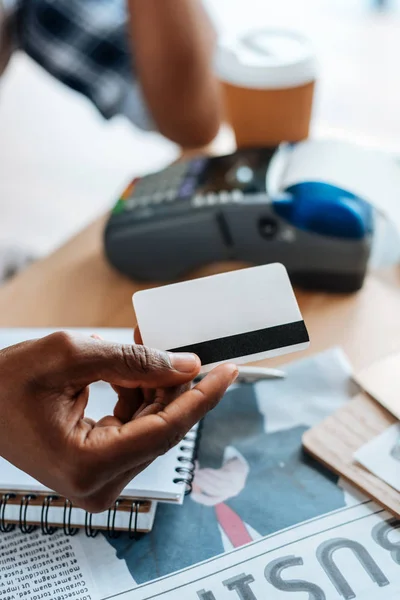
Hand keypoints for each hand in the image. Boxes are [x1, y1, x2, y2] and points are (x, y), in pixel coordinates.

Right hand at [0, 332, 237, 511]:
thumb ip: (135, 361)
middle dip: (175, 383)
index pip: (167, 430)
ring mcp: (97, 479)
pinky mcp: (97, 466)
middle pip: (163, 429)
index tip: (229, 371)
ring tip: (145, 346)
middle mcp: (97, 483)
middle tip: (183, 345)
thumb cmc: (5, 383)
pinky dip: (139, 397)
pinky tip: (131, 369)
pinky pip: (134, 428)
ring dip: (155, 386)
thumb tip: (185, 366)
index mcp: (88, 465)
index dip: (203, 396)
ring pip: (151, 427)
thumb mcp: (71, 355)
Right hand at [191, 457, 249, 505]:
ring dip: (205, 478)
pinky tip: (205, 470)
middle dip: (201, 484)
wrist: (240, 467)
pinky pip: (220, 476)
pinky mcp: (235, 475)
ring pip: (216, 483)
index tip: (192, 494)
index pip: (212, 501)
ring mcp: (234, 484)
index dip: (202, 499)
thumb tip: (192, 482)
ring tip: (197, 472)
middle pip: (214, 491)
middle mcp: (230, 492)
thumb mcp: (219, 482)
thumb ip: (207, 484)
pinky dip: (211, 473)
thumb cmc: (227, 475)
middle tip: (192, 478)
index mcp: (225, 496)